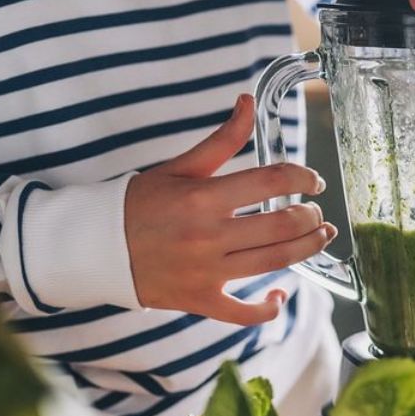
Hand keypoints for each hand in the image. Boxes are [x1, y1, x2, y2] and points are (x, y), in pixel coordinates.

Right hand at [125, 94, 335, 325]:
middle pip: (282, 225)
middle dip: (311, 216)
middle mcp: (209, 235)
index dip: (303, 178)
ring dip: (307, 249)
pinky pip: (244, 313)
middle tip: (317, 212)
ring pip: (275, 262)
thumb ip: (221, 139)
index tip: (313, 181)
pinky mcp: (201, 300)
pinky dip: (269, 307)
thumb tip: (247, 101)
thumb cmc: (140, 204)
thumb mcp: (180, 167)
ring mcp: (207, 271)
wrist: (95, 247)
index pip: (271, 181)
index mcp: (204, 198)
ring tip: (320, 237)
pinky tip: (280, 294)